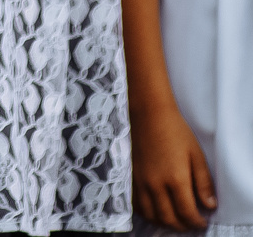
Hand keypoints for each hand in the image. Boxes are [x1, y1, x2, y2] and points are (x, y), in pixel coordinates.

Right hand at [133, 101, 215, 229]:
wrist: (148, 114)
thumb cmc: (175, 131)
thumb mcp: (196, 155)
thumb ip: (203, 183)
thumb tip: (209, 205)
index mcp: (175, 179)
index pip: (187, 213)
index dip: (197, 222)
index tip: (203, 222)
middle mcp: (155, 184)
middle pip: (168, 218)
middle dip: (182, 226)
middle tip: (190, 224)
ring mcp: (139, 181)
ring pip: (150, 214)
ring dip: (163, 222)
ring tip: (174, 220)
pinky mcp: (129, 176)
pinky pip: (135, 204)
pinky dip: (146, 212)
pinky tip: (155, 209)